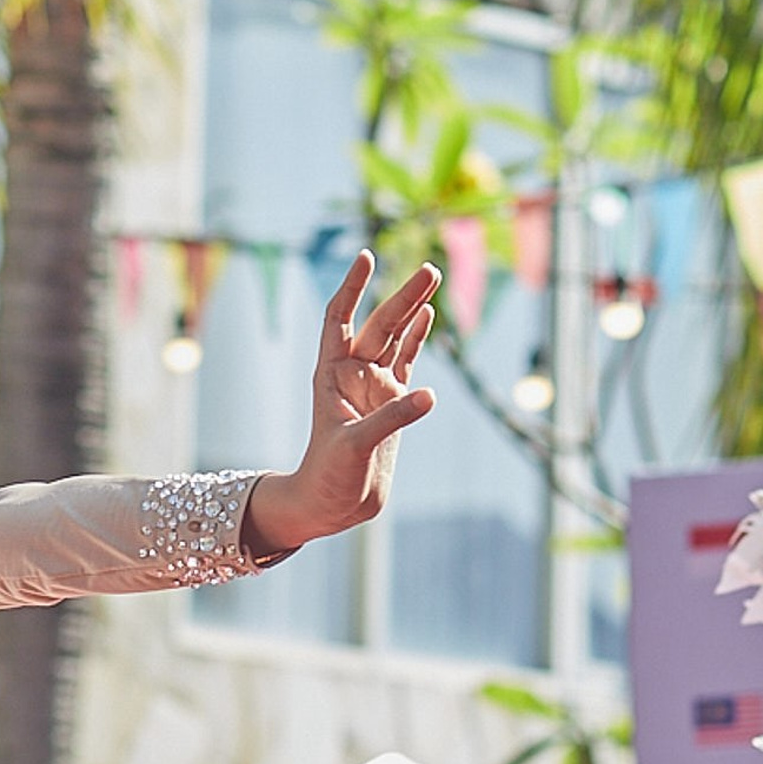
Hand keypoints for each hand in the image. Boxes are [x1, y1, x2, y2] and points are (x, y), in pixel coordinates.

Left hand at [243, 254, 438, 555]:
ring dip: (412, 310)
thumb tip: (429, 395)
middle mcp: (352, 374)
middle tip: (430, 269)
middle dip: (402, 296)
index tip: (367, 257)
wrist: (333, 506)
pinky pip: (406, 362)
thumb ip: (391, 419)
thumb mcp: (356, 446)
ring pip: (395, 338)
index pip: (338, 318)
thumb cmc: (329, 476)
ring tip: (433, 277)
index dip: (351, 288)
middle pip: (377, 324)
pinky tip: (427, 315)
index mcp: (331, 375)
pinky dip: (416, 339)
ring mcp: (373, 387)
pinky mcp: (392, 404)